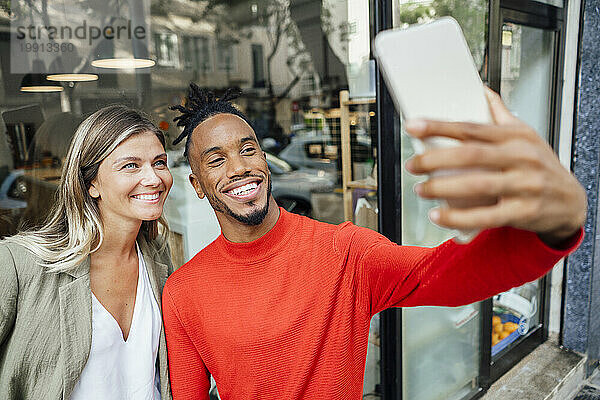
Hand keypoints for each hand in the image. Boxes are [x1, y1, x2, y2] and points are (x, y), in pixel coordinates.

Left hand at [405, 88, 586, 246]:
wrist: (570, 201)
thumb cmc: (541, 166)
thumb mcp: (526, 135)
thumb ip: (501, 115)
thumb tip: (482, 91)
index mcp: (515, 137)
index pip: (471, 128)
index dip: (439, 126)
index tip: (414, 126)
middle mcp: (520, 158)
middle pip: (470, 155)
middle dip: (435, 160)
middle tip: (412, 165)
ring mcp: (523, 186)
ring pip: (476, 185)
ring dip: (442, 188)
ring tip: (420, 189)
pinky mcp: (522, 212)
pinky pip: (485, 217)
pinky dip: (458, 218)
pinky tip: (438, 215)